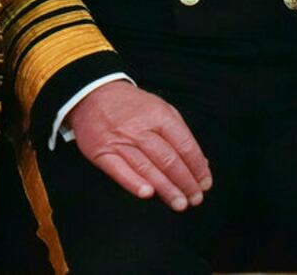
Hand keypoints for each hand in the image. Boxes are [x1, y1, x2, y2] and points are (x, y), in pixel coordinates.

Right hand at [66, 80, 211, 211]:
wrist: (91, 93)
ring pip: (147, 168)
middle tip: (195, 198)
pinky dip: (133, 182)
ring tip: (180, 204)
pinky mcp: (101, 151)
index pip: (184, 145)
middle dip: (185, 182)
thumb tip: (201, 163)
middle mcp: (139, 127)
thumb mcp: (159, 108)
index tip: (205, 183)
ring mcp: (119, 140)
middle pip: (168, 159)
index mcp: (157, 114)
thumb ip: (180, 134)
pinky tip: (147, 193)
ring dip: (166, 189)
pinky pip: (119, 170)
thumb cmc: (131, 105)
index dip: (197, 167)